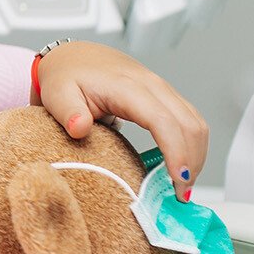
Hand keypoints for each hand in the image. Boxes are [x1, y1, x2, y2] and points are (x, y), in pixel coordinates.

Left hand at [35, 41, 208, 200]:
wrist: (73, 58)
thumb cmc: (66, 76)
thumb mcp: (57, 94)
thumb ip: (67, 112)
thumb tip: (79, 128)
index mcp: (127, 87)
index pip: (163, 121)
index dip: (176, 152)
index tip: (178, 182)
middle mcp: (152, 85)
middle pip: (189, 125)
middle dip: (192, 162)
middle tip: (180, 196)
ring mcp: (163, 90)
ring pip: (196, 123)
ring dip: (196, 157)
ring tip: (182, 188)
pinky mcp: (166, 97)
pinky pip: (190, 121)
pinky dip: (192, 146)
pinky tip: (181, 168)